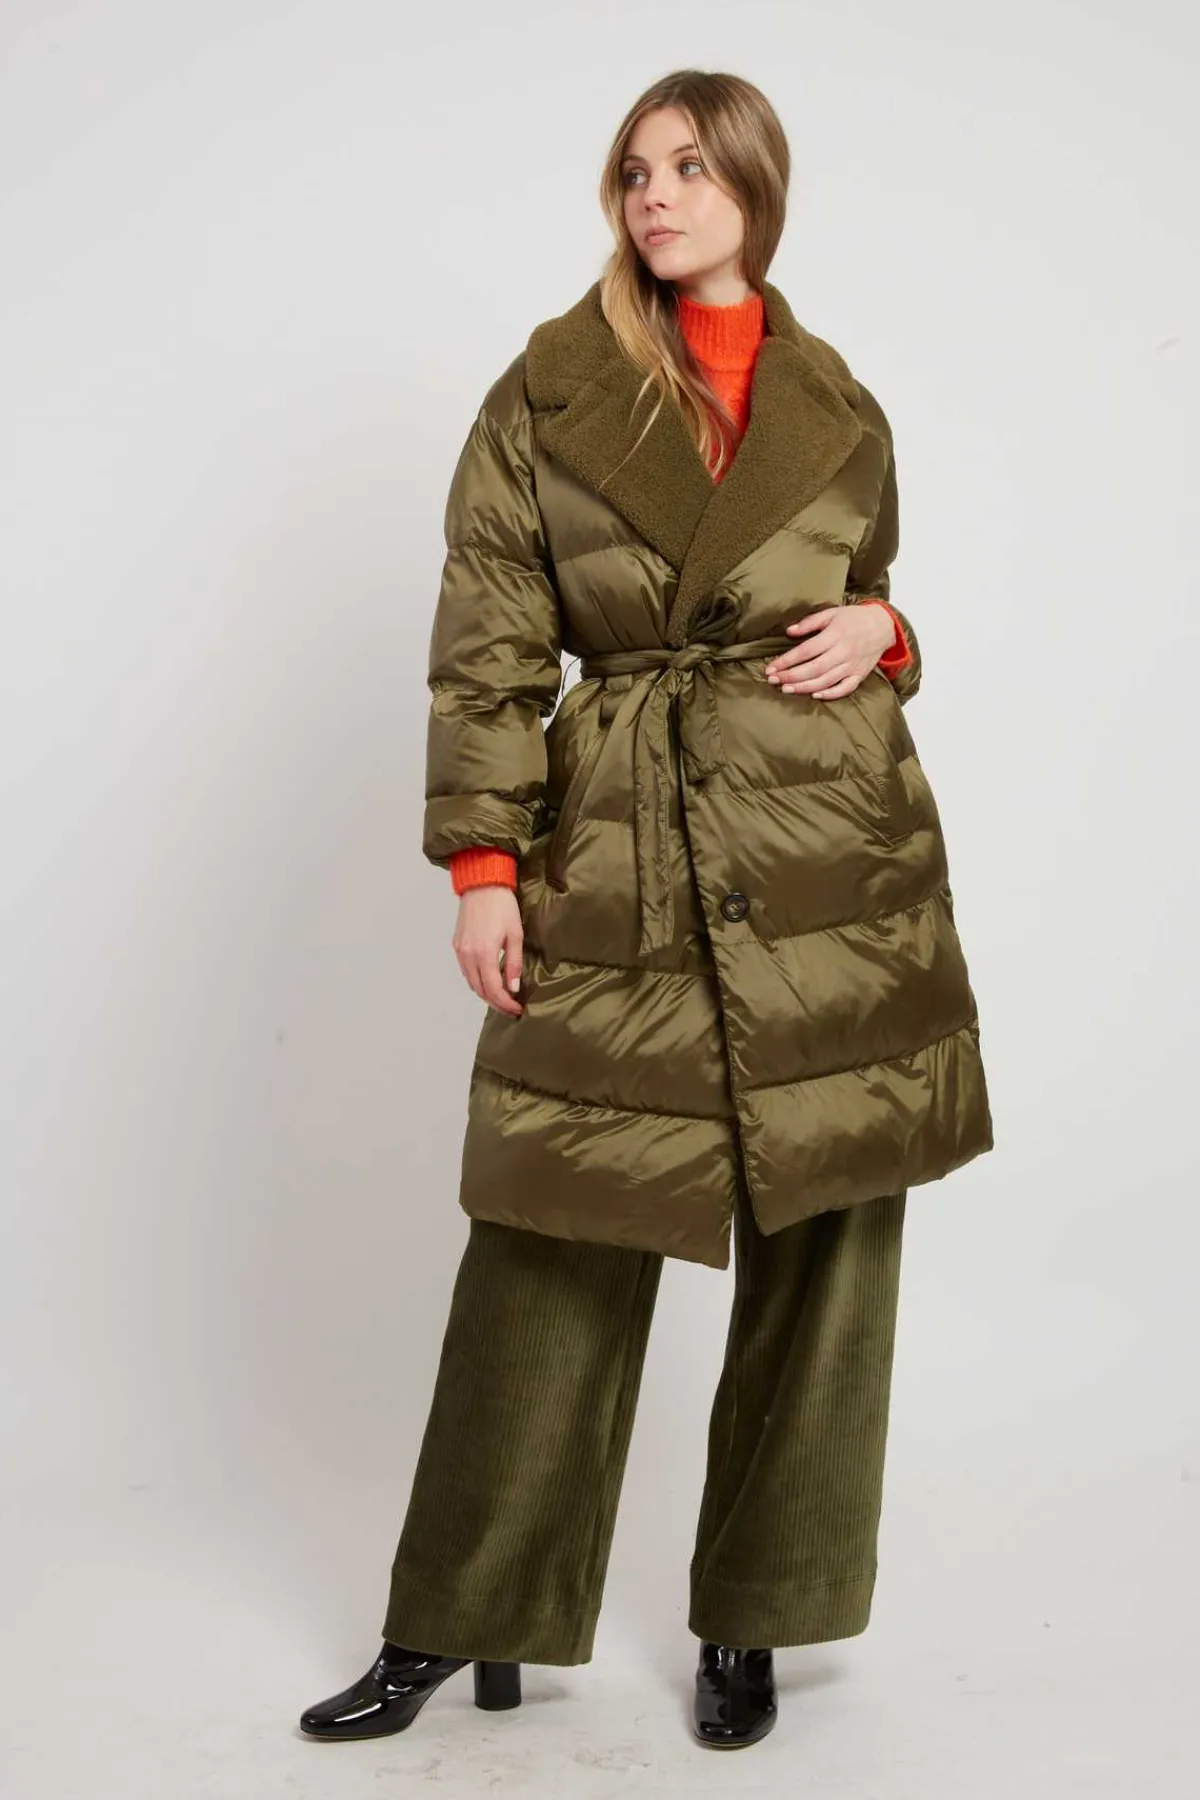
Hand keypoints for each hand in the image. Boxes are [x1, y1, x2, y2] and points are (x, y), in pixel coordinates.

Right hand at [453, 885, 525, 1016]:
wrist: (482, 884)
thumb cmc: (502, 906)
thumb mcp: (515, 934)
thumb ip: (514, 963)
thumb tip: (513, 987)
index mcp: (484, 953)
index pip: (494, 989)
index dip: (505, 1003)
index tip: (517, 1009)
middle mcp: (468, 955)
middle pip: (480, 990)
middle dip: (496, 1003)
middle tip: (511, 1008)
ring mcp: (460, 951)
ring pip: (471, 983)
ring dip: (486, 993)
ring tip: (502, 997)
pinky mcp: (457, 945)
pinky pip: (465, 971)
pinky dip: (477, 981)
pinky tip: (489, 980)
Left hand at [763, 602, 895, 699]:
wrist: (883, 626)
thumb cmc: (854, 618)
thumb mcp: (831, 613)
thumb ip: (810, 622)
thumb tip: (789, 631)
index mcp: (835, 635)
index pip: (805, 651)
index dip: (786, 661)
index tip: (771, 668)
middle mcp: (843, 652)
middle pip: (813, 669)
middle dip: (790, 676)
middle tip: (773, 681)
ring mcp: (852, 666)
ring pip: (826, 681)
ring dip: (804, 687)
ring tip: (786, 689)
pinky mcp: (859, 675)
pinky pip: (845, 689)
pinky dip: (830, 694)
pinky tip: (815, 696)